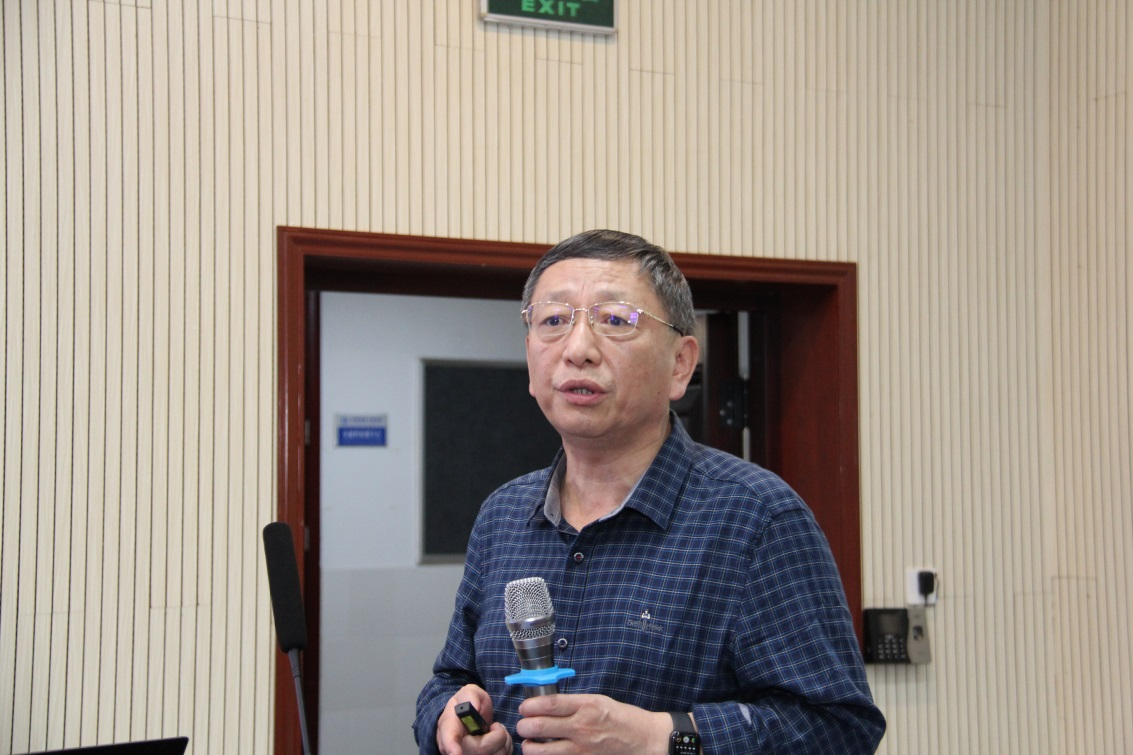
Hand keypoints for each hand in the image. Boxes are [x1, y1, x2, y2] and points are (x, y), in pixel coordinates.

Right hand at [436, 684, 513, 754]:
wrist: (470, 717)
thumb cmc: (467, 704)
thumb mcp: (468, 693)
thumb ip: (470, 697)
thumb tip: (475, 707)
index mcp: (449, 728)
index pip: (449, 738)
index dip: (451, 746)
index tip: (455, 752)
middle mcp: (457, 747)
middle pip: (481, 749)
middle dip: (497, 736)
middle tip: (495, 725)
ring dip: (504, 741)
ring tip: (496, 731)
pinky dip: (507, 747)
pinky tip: (499, 740)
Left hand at [515, 694, 671, 753]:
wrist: (644, 739)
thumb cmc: (621, 718)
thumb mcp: (598, 701)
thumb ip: (573, 703)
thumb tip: (546, 705)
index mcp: (586, 705)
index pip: (550, 703)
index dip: (530, 705)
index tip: (524, 707)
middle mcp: (582, 726)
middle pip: (540, 726)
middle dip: (524, 726)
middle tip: (522, 725)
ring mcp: (582, 748)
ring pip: (542, 750)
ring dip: (530, 746)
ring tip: (529, 743)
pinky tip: (545, 753)